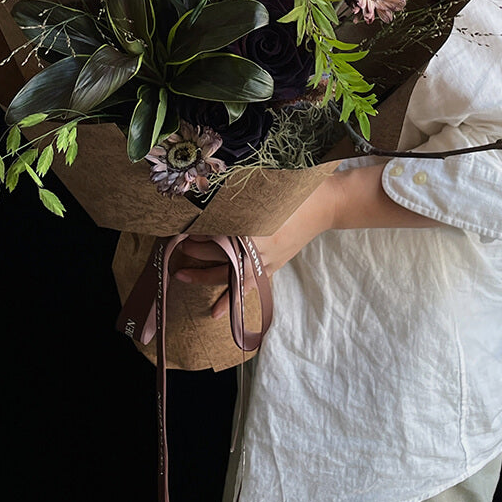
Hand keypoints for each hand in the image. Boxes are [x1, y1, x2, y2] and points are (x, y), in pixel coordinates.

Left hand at [172, 174, 339, 318]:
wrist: (324, 204)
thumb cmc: (295, 190)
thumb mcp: (263, 189)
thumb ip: (237, 197)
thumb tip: (207, 198)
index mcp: (254, 226)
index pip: (216, 236)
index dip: (198, 234)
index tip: (183, 229)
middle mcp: (258, 247)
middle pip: (219, 255)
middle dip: (196, 251)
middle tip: (177, 245)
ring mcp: (266, 260)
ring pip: (229, 273)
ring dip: (204, 276)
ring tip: (181, 275)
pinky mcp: (272, 266)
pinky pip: (248, 286)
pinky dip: (232, 299)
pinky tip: (215, 312)